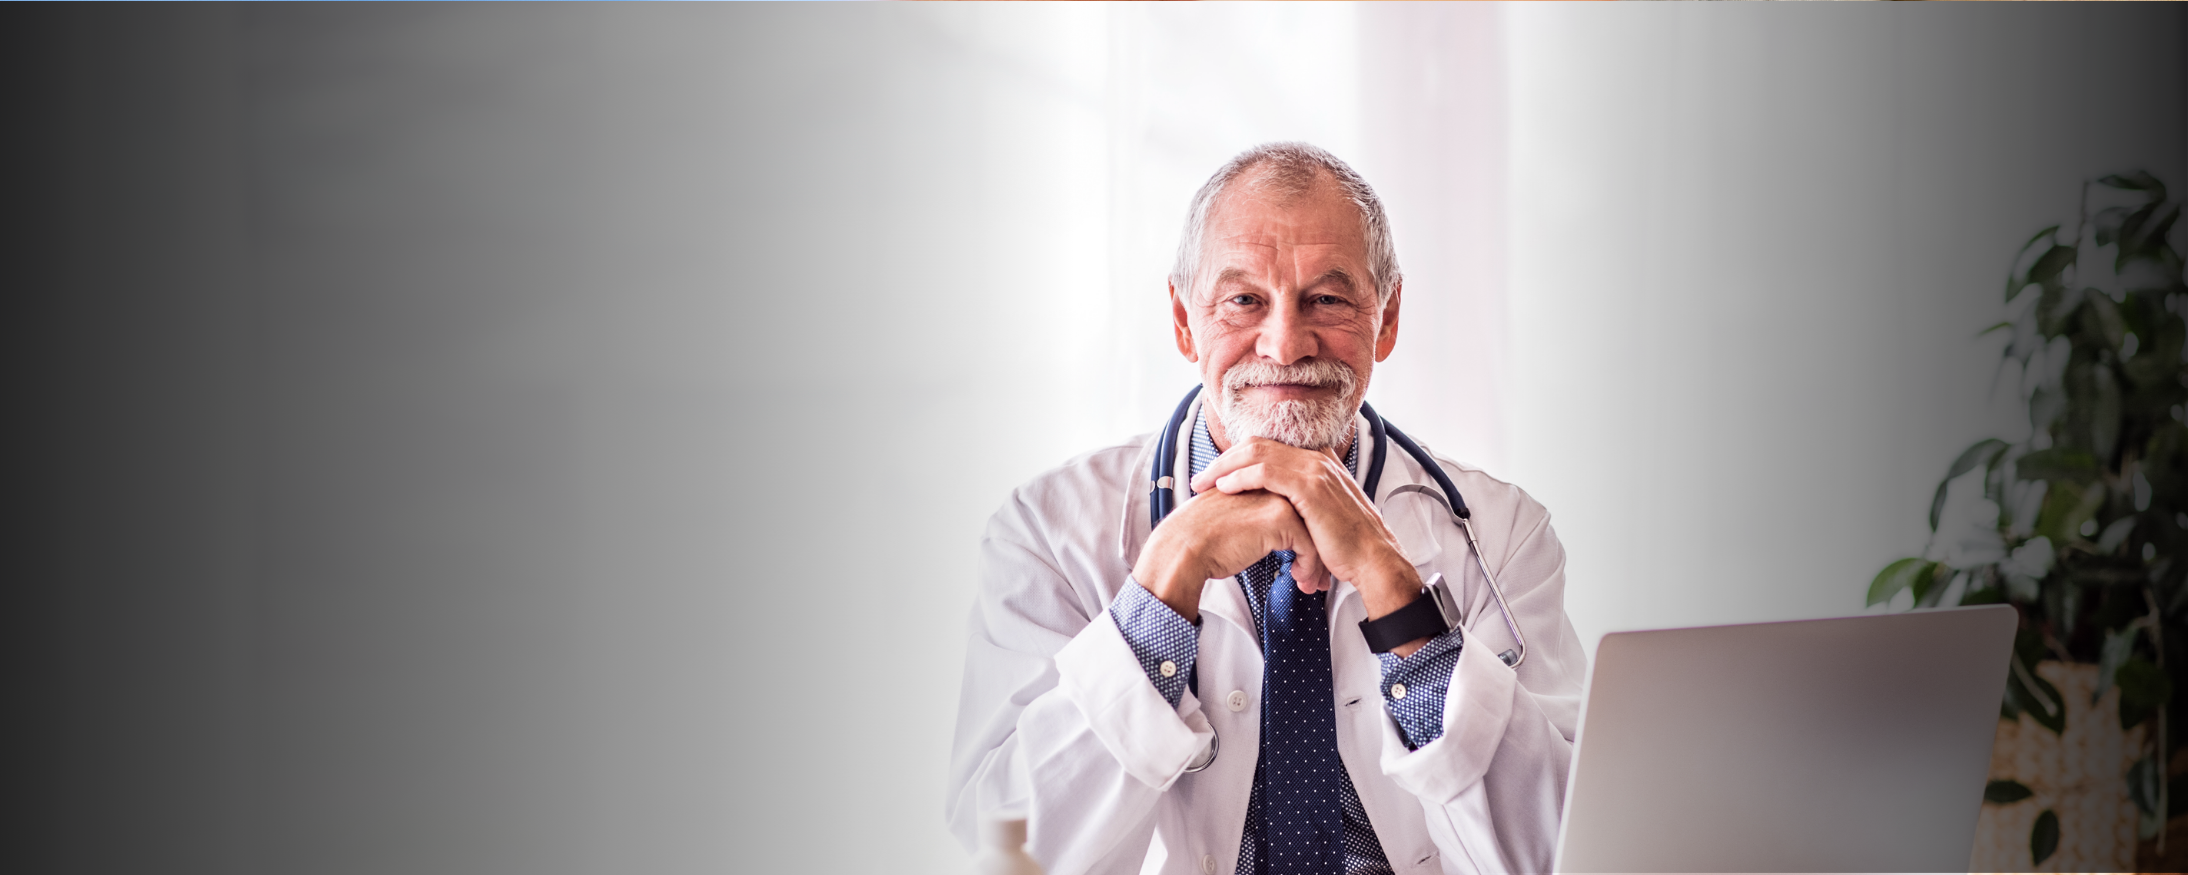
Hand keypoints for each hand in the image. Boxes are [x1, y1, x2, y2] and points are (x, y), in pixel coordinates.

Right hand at [1132, 489, 1325, 623]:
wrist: (1186, 546)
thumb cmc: (1204, 538)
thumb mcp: (1234, 515)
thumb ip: (1255, 512)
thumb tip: (1268, 530)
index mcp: (1262, 480)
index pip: (1300, 503)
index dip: (1309, 531)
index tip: (1311, 556)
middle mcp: (1274, 484)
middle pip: (1312, 516)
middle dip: (1321, 547)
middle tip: (1322, 574)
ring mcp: (1279, 498)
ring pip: (1315, 531)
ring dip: (1318, 561)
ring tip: (1312, 583)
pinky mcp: (1280, 519)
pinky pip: (1309, 546)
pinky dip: (1309, 566)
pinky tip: (1300, 580)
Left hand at [1190, 437, 1423, 621]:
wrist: (1373, 560)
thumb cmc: (1348, 546)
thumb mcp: (1321, 517)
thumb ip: (1300, 506)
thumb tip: (1276, 513)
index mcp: (1319, 462)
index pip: (1269, 447)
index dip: (1239, 457)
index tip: (1217, 474)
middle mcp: (1317, 459)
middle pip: (1258, 444)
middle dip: (1224, 460)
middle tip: (1201, 478)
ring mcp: (1315, 470)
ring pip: (1257, 453)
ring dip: (1224, 467)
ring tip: (1204, 483)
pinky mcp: (1310, 487)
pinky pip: (1265, 471)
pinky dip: (1241, 476)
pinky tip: (1224, 487)